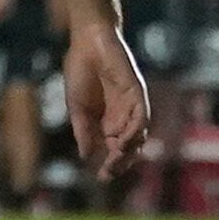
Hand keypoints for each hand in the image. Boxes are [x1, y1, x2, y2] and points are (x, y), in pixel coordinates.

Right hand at [63, 23, 150, 180]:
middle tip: (109, 171)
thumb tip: (87, 156)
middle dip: (121, 162)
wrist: (87, 43)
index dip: (110, 164)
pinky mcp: (137, 92)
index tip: (101, 177)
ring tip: (115, 157)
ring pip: (138, 134)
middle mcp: (123, 116)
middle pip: (129, 147)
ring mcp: (131, 105)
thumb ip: (84, 131)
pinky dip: (134, 129)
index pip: (114, 150)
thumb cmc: (80, 71)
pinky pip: (141, 115)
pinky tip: (122, 138)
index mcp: (107, 121)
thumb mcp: (77, 108)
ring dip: (129, 149)